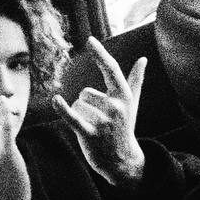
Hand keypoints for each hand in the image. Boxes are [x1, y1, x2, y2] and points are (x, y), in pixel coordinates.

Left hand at [52, 37, 146, 186]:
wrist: (123, 160)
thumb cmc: (124, 128)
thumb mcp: (132, 104)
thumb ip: (136, 80)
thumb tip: (143, 59)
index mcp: (124, 96)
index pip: (111, 69)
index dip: (100, 54)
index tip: (90, 40)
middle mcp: (116, 107)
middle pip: (85, 92)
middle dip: (85, 105)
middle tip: (98, 121)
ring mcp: (104, 121)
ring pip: (78, 105)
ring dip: (80, 116)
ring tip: (93, 128)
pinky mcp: (91, 134)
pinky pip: (73, 117)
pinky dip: (63, 109)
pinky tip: (55, 100)